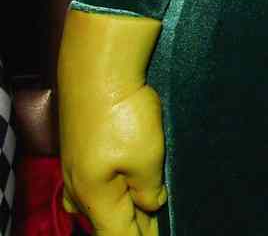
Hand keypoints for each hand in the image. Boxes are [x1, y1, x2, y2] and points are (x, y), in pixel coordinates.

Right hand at [58, 10, 166, 235]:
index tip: (166, 233)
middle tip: (165, 224)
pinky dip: (120, 190)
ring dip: (130, 208)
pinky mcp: (84, 153)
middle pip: (110, 222)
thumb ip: (149, 191)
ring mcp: (78, 172)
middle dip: (138, 225)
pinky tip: (135, 186)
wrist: (98, 71)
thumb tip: (152, 205)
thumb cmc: (122, 114)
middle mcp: (80, 191)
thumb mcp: (147, 160)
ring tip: (155, 208)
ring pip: (105, 204)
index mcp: (95, 199)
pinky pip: (101, 184)